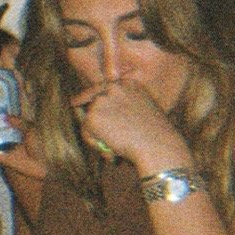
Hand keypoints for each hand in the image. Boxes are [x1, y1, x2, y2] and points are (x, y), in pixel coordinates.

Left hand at [72, 80, 189, 172]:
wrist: (158, 146)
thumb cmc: (156, 137)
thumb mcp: (143, 114)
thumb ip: (124, 110)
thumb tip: (104, 120)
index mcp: (129, 84)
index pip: (102, 88)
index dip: (91, 99)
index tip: (76, 102)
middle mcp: (114, 88)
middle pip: (87, 98)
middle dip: (86, 116)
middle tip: (93, 132)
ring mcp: (102, 100)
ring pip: (87, 120)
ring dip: (95, 136)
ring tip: (114, 148)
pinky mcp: (93, 115)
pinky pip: (86, 133)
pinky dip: (95, 144)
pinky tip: (112, 149)